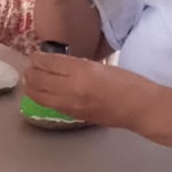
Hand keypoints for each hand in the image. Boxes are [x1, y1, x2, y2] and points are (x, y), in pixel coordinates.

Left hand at [23, 52, 171, 138]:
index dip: (38, 59)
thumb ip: (77, 66)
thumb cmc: (128, 83)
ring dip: (32, 86)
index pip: (49, 63)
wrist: (141, 109)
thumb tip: (57, 64)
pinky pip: (51, 105)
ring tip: (32, 79)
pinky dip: (43, 97)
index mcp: (81, 71)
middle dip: (30, 72)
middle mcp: (72, 89)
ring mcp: (71, 105)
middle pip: (38, 80)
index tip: (34, 55)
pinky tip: (45, 92)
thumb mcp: (101, 66)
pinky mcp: (73, 116)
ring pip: (39, 96)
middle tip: (30, 67)